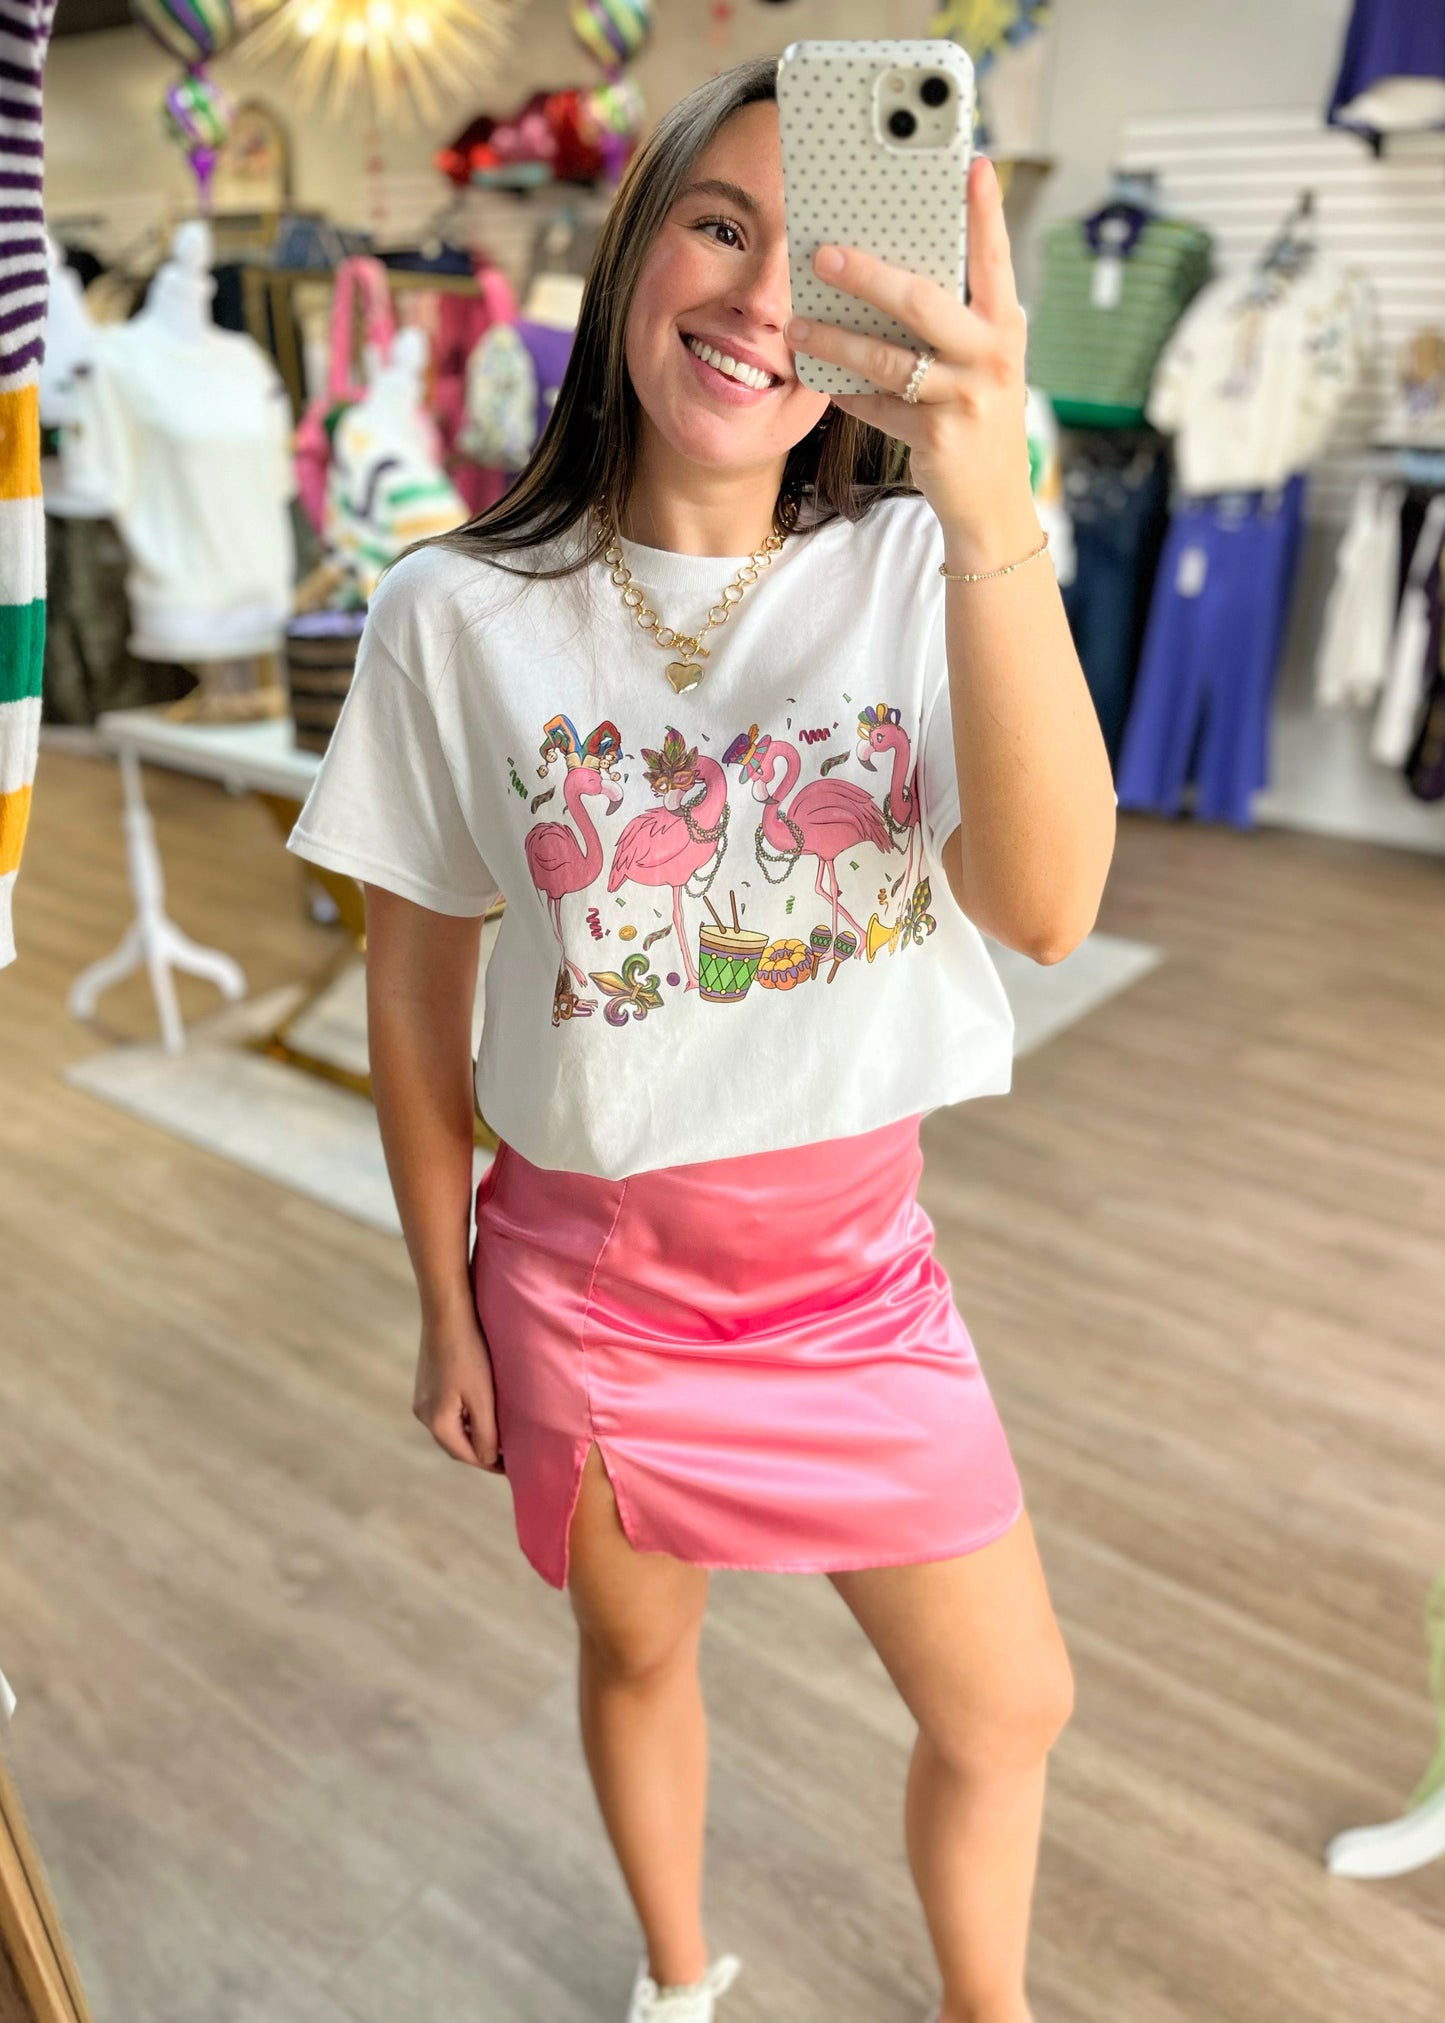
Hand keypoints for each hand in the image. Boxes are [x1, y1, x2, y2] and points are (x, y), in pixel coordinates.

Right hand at [415, 1309, 505, 1472]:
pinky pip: (446, 1413)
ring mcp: (421, 1399)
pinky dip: (463, 1419)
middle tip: (507, 1455)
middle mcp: (423, 1415)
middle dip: (480, 1452)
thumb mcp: (483, 1398)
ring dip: (472, 1435)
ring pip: (450, 1428)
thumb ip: (486, 1433)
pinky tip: (480, 1412)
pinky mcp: (425, 1385)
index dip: (490, 1464)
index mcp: (437, 1422)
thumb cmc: (469, 1354)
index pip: (466, 1455)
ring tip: (497, 1436)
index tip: (512, 1467)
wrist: (446, 1315)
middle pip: (455, 1444)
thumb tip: (489, 1459)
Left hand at [783, 154, 1039, 570]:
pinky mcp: (938, 438)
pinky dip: (847, 393)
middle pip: (922, 302)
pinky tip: (821, 381)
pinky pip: (878, 407)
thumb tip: (887, 267)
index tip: (969, 162)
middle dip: (868, 275)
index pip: (993, 256)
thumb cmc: (977, 413)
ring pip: (889, 360)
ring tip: (797, 325)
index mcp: (1004, 323)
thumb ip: (953, 316)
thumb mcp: (980, 358)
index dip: (983, 211)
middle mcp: (991, 355)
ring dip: (836, 340)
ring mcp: (966, 398)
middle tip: (824, 254)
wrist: (994, 501)